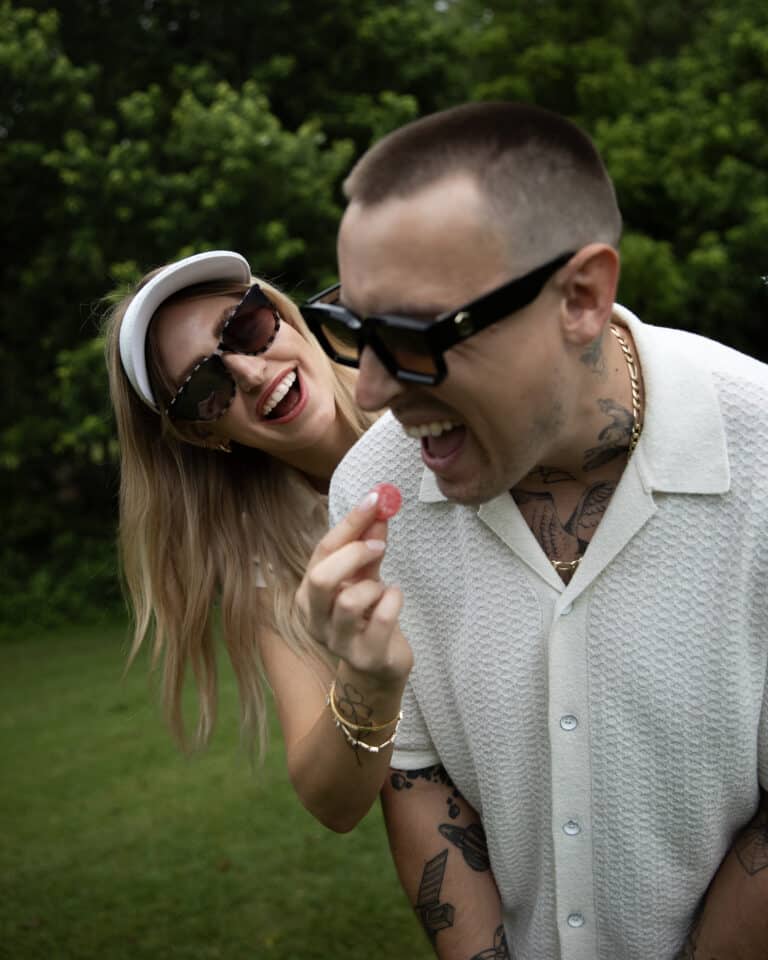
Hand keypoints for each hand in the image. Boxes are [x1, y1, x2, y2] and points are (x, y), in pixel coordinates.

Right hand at [297, 488, 412, 685]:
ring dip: (374, 585)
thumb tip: (379, 509)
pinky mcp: (365, 657)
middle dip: (354, 554)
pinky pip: (380, 620)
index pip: (322, 551)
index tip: (376, 500)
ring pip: (349, 601)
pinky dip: (393, 601)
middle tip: (381, 547)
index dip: (350, 523)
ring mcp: (337, 641)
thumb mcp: (365, 576)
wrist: (378, 668)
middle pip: (321, 578)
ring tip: (383, 588)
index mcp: (308, 593)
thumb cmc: (368, 616)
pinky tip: (393, 599)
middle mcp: (314, 618)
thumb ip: (368, 545)